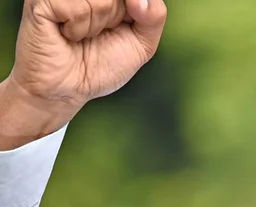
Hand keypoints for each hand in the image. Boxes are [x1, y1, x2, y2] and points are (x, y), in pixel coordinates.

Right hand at [11, 0, 166, 105]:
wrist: (68, 90)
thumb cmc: (101, 66)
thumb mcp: (142, 44)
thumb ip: (154, 16)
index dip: (135, 10)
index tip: (121, 26)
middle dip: (116, 20)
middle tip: (98, 34)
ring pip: (103, 1)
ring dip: (96, 27)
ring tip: (81, 36)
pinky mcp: (42, 0)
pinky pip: (79, 8)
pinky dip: (79, 29)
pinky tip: (67, 35)